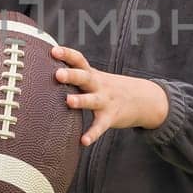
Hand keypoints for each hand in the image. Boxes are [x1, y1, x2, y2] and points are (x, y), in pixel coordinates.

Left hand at [52, 46, 168, 146]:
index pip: (79, 60)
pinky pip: (100, 126)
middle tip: (57, 74)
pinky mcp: (110, 117)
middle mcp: (98, 86)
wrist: (143, 99)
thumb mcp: (95, 77)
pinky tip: (83, 141)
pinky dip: (92, 134)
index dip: (67, 54)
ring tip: (69, 101)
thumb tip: (49, 66)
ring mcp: (105, 101)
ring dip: (81, 101)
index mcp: (92, 74)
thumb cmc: (108, 88)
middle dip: (71, 75)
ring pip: (92, 100)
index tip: (53, 50)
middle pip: (84, 78)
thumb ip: (76, 74)